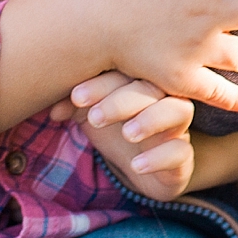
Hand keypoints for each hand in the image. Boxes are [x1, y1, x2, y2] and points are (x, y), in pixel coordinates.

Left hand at [72, 72, 194, 200]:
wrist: (139, 166)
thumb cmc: (115, 130)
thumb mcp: (93, 115)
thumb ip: (76, 106)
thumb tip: (54, 109)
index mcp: (141, 82)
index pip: (127, 72)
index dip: (102, 83)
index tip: (76, 97)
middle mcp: (164, 99)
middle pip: (153, 87)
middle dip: (123, 100)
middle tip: (96, 117)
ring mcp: (177, 127)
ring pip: (178, 111)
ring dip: (152, 119)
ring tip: (127, 133)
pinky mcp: (182, 158)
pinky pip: (182, 151)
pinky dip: (160, 157)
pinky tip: (137, 165)